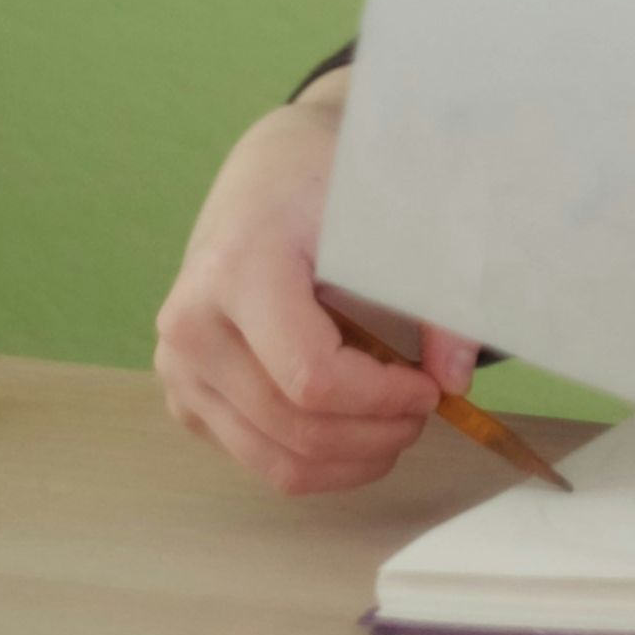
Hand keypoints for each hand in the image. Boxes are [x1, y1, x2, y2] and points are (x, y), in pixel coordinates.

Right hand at [155, 70, 479, 493]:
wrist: (271, 175)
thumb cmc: (332, 187)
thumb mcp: (394, 221)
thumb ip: (436, 300)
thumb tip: (456, 382)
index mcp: (237, 269)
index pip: (312, 377)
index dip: (383, 398)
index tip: (431, 388)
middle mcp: (190, 325)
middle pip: (296, 427)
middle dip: (377, 434)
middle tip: (423, 409)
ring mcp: (179, 366)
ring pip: (276, 460)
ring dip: (352, 458)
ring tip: (395, 422)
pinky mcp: (184, 394)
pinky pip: (258, 458)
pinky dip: (318, 459)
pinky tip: (355, 424)